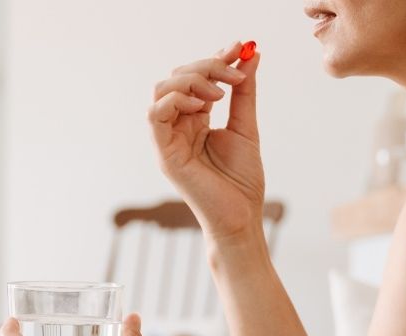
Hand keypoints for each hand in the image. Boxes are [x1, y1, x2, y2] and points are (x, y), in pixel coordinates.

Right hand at [150, 41, 264, 240]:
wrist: (241, 218)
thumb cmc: (242, 181)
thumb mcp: (246, 127)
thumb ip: (245, 92)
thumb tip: (251, 55)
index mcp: (196, 119)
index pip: (197, 78)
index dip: (215, 58)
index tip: (239, 47)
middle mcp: (178, 126)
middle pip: (177, 77)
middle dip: (207, 66)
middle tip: (234, 71)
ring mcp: (168, 139)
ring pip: (162, 89)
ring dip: (191, 80)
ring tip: (220, 92)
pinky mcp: (164, 153)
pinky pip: (155, 114)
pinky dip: (177, 100)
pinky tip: (203, 106)